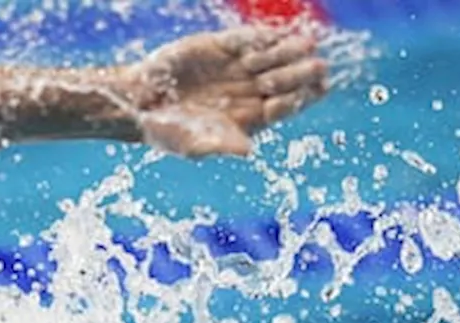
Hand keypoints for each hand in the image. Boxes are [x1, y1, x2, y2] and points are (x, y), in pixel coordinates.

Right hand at [125, 25, 328, 156]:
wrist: (139, 104)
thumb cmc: (168, 132)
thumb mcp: (194, 144)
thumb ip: (221, 145)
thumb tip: (247, 152)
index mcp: (249, 117)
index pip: (283, 107)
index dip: (301, 99)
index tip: (317, 90)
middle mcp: (248, 92)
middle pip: (284, 81)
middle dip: (301, 74)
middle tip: (320, 66)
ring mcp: (235, 68)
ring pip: (270, 58)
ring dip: (288, 52)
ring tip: (306, 44)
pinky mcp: (220, 48)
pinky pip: (245, 40)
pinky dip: (262, 37)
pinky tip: (280, 34)